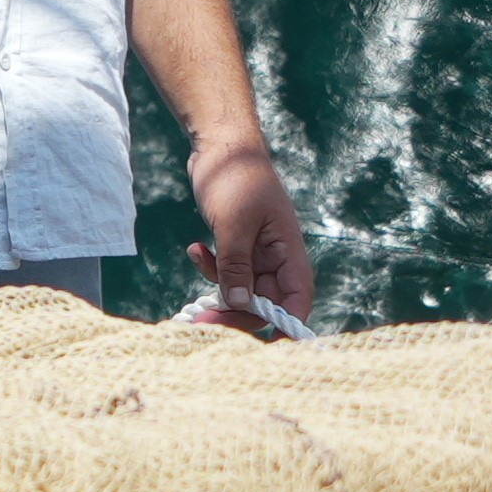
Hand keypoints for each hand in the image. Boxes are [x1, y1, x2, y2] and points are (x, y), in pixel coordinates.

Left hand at [188, 135, 317, 322]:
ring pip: (242, 291)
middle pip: (264, 304)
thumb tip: (240, 304)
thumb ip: (236, 266)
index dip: (285, 325)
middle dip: (235, 313)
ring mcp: (257, 253)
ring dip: (218, 288)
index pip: (297, 300)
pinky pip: (227, 273)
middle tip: (203, 324)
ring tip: (196, 265)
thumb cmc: (235, 177)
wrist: (220, 144)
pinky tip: (194, 248)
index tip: (262, 347)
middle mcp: (277, 257)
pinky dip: (210, 268)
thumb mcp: (233, 224)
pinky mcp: (237, 247)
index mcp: (289, 251)